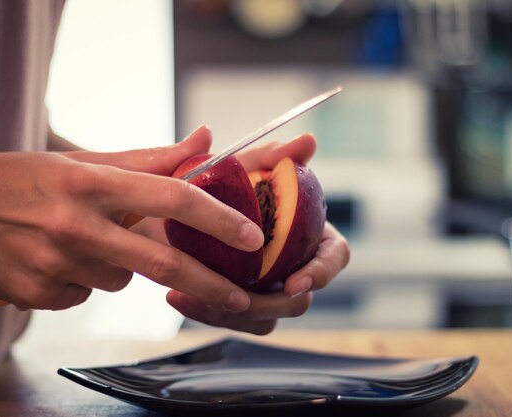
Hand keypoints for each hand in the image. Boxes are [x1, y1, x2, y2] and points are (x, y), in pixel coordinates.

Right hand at [0, 126, 263, 311]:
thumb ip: (150, 158)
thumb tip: (204, 140)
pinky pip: (88, 295)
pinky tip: (58, 258)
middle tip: (240, 298)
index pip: (172, 198)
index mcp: (92, 183)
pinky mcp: (40, 295)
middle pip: (160, 262)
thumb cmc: (25, 180)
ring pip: (123, 280)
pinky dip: (87, 280)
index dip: (218, 219)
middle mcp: (76, 224)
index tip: (251, 236)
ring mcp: (56, 264)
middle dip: (209, 284)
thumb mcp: (83, 161)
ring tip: (85, 240)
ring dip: (122, 267)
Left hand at [166, 133, 350, 333]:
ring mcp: (267, 290)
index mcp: (309, 236)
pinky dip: (207, 312)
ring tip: (191, 296)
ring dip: (230, 313)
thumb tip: (307, 141)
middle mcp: (293, 267)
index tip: (293, 283)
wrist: (180, 210)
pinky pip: (233, 320)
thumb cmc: (221, 188)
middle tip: (236, 298)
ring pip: (264, 319)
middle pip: (299, 301)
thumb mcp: (241, 169)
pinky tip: (178, 296)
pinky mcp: (239, 305)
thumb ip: (273, 157)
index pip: (333, 259)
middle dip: (267, 304)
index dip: (320, 273)